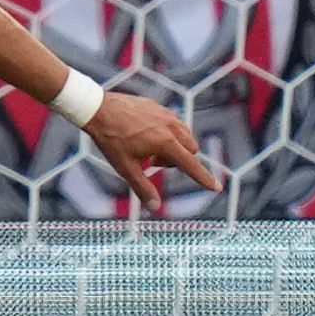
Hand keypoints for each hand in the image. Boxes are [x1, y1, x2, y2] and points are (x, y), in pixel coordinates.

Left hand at [81, 88, 217, 212]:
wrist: (97, 109)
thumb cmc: (110, 140)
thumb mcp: (125, 167)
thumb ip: (143, 188)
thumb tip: (155, 208)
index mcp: (166, 143)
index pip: (191, 165)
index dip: (204, 178)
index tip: (216, 187)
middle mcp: (171, 127)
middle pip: (191, 150)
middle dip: (178, 160)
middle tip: (153, 162)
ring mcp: (166, 114)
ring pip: (185, 134)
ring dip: (175, 146)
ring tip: (148, 149)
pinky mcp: (159, 107)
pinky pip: (173, 123)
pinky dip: (168, 132)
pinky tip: (145, 134)